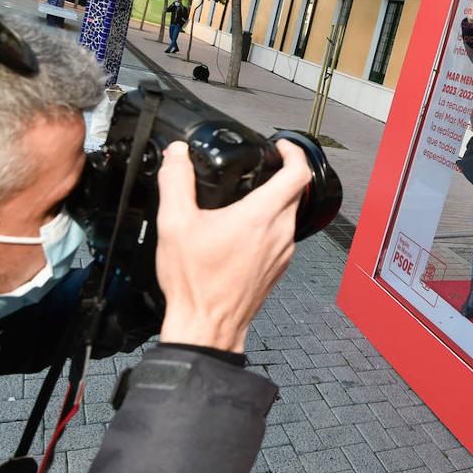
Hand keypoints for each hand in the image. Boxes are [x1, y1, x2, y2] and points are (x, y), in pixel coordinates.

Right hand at [155, 140, 311, 351]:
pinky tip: (243, 229)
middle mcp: (280, 232)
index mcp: (261, 216)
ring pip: (289, 214)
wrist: (207, 327)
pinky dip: (269, 223)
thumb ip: (176, 182)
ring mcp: (283, 252)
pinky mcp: (278, 267)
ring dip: (274, 200)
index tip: (280, 145)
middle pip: (295, 191)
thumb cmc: (196, 283)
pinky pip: (282, 235)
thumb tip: (177, 155)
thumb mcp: (174, 224)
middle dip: (280, 173)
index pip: (298, 172)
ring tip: (247, 196)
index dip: (293, 152)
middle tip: (260, 166)